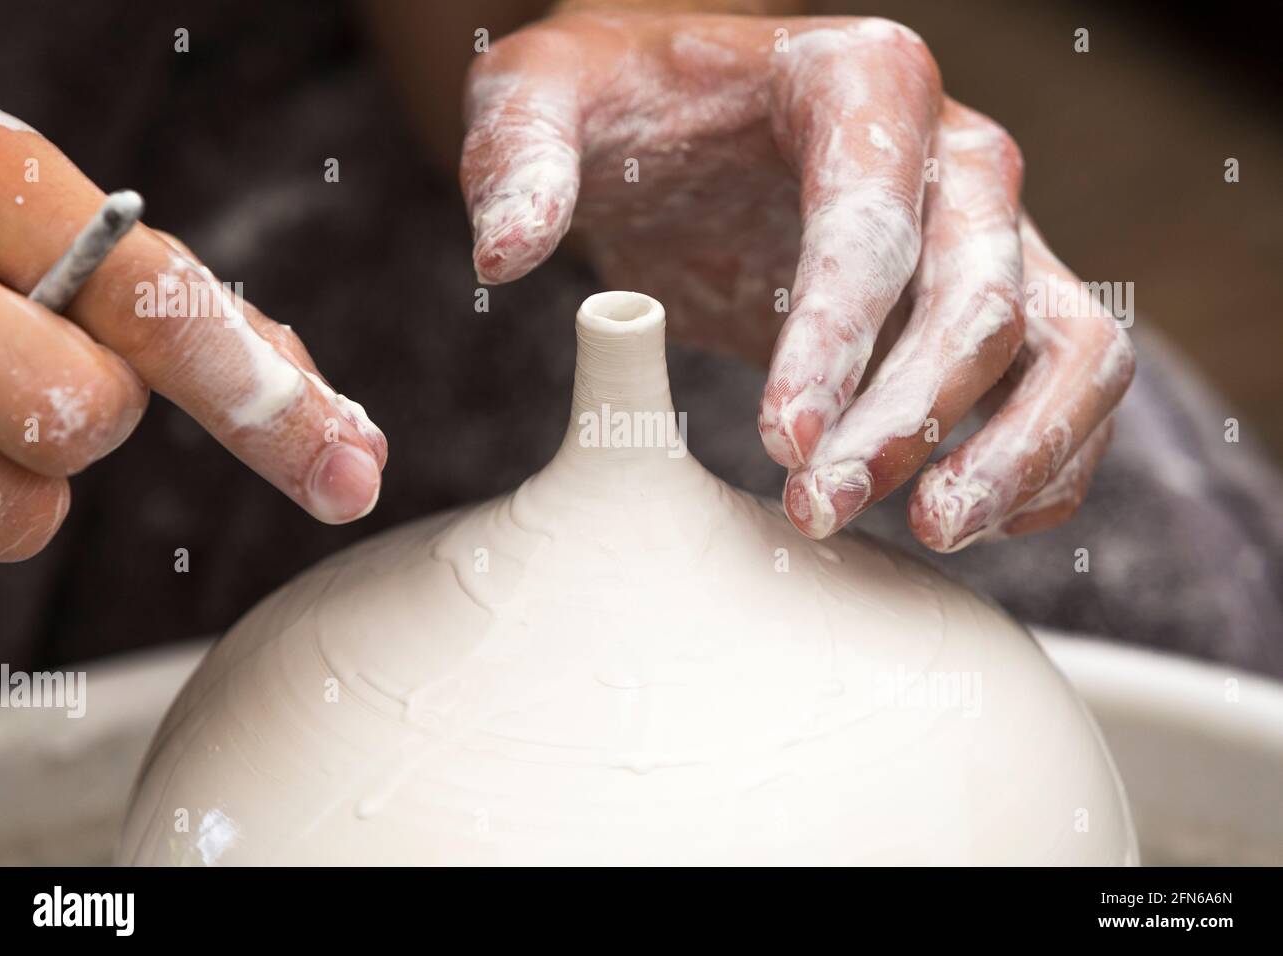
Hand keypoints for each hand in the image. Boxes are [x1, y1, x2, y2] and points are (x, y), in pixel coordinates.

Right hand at [0, 108, 385, 563]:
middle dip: (92, 410)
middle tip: (33, 361)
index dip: (261, 398)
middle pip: (89, 413)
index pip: (152, 300)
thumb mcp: (60, 243)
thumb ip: (196, 318)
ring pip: (25, 511)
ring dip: (25, 477)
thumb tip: (352, 436)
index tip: (352, 472)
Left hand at [460, 12, 1132, 547]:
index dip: (836, 341)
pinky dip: (1049, 456)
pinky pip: (1073, 379)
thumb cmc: (625, 105)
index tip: (778, 443)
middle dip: (910, 418)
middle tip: (821, 510)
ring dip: (1019, 450)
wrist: (692, 117)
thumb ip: (518, 153)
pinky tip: (970, 518)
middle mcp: (955, 152)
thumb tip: (505, 247)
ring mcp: (997, 228)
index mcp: (857, 83)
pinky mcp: (1009, 295)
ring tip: (934, 532)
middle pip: (981, 296)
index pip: (869, 223)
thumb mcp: (542, 95)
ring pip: (1074, 343)